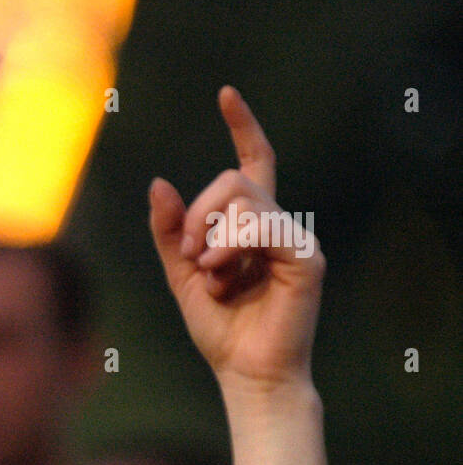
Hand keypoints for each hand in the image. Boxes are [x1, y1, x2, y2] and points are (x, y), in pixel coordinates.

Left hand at [148, 86, 325, 399]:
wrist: (243, 370)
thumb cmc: (219, 327)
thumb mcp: (179, 273)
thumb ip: (169, 231)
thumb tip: (159, 182)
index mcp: (249, 225)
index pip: (252, 162)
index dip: (242, 126)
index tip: (225, 94)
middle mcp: (275, 224)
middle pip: (232, 181)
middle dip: (197, 216)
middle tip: (192, 258)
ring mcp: (293, 238)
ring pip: (243, 200)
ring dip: (210, 239)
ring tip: (212, 276)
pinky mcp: (305, 258)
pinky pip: (261, 226)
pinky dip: (231, 247)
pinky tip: (226, 277)